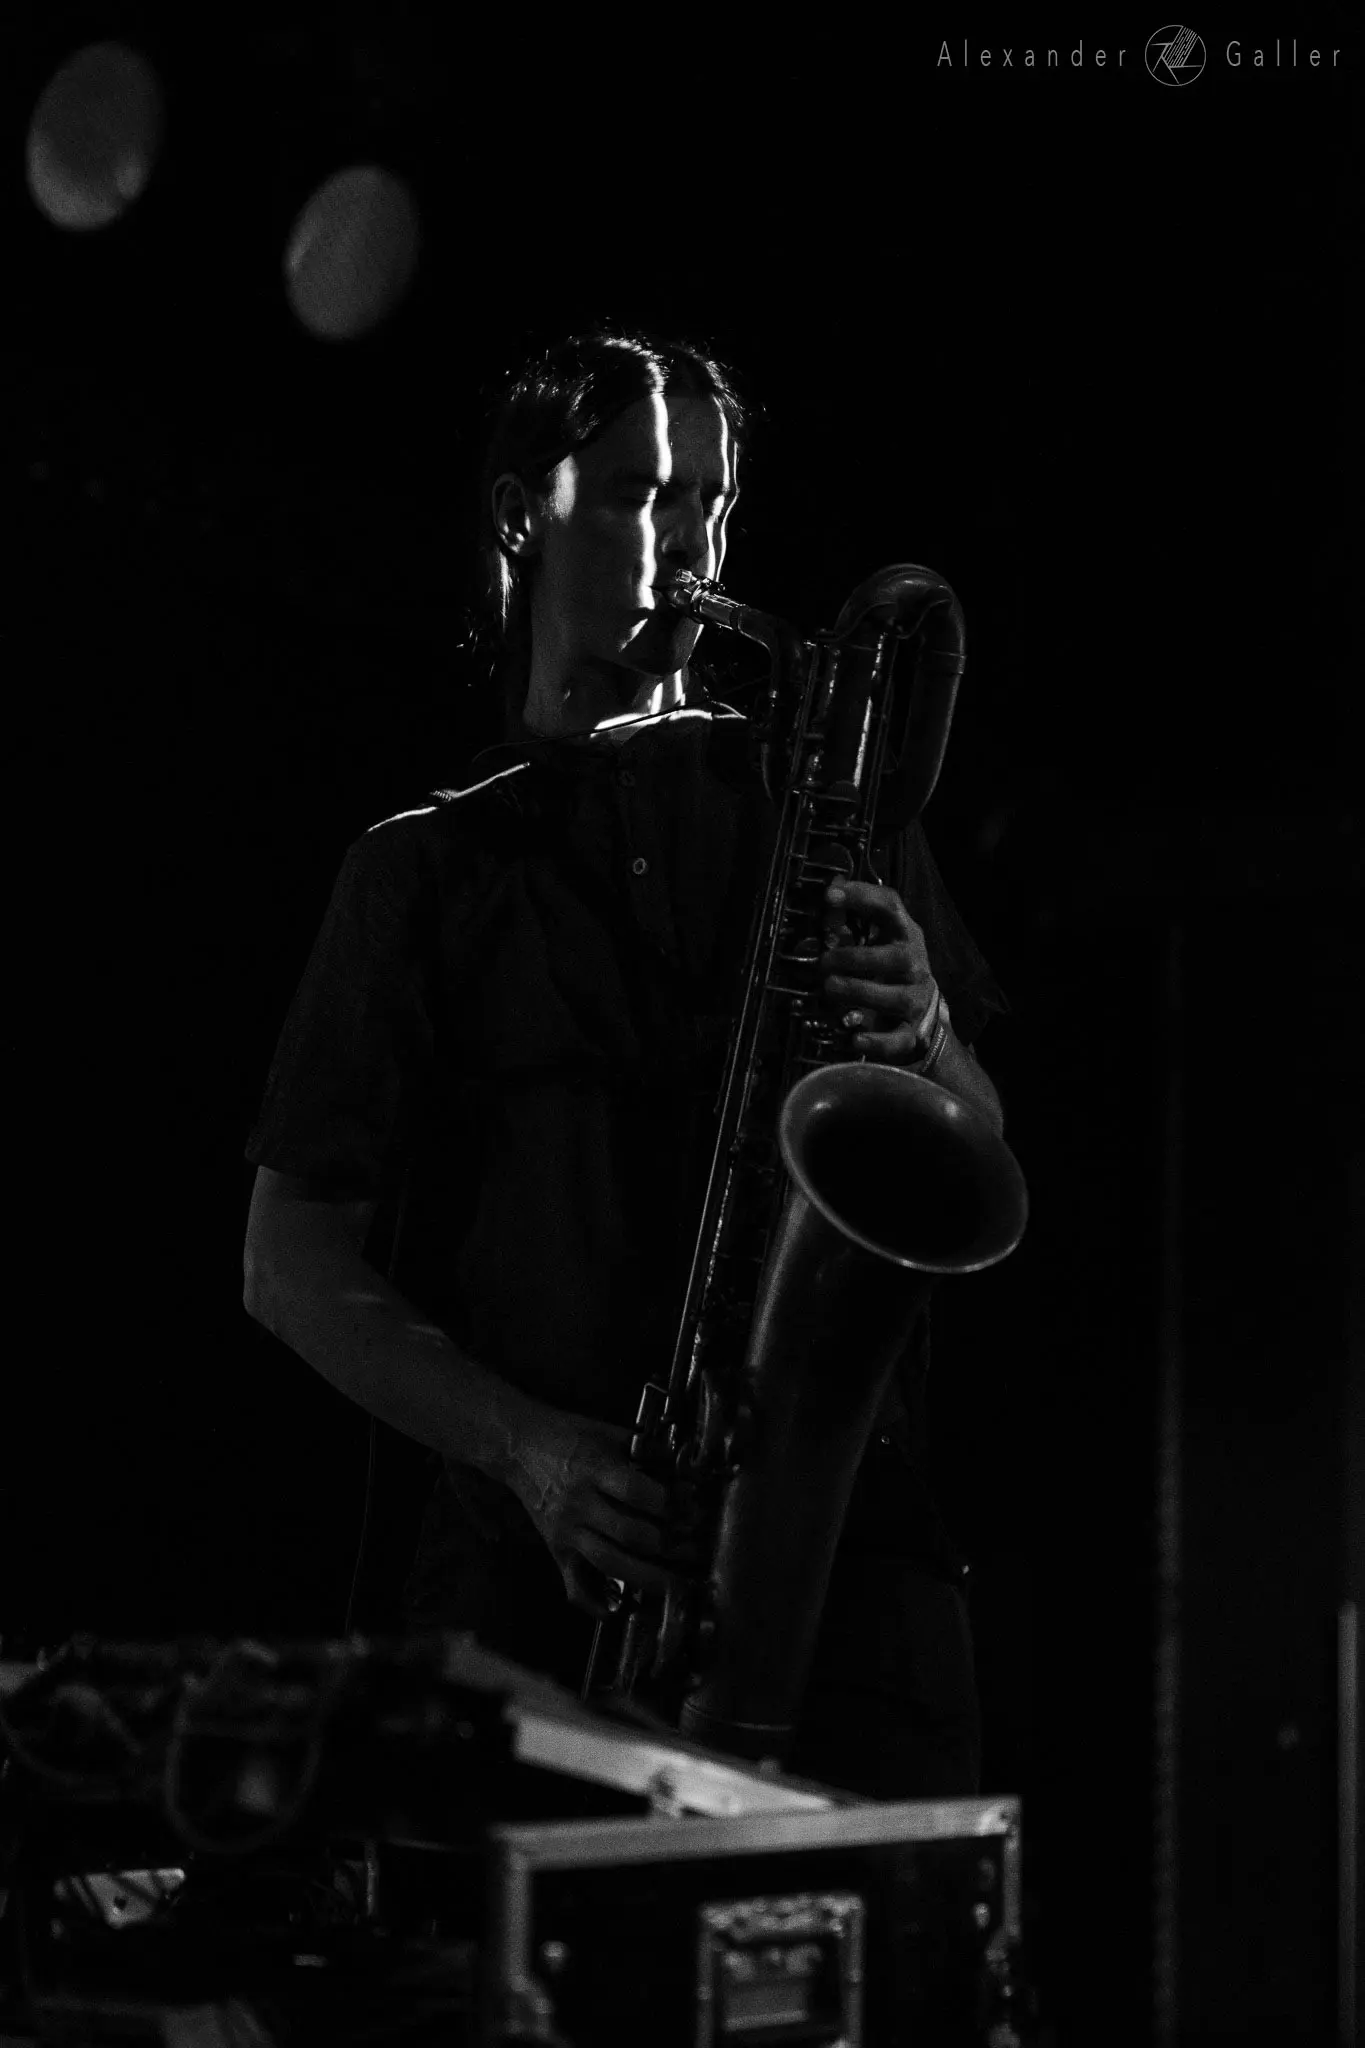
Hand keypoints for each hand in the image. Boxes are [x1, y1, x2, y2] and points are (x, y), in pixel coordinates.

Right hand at [507, 1403, 700, 1617]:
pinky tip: (618, 1611)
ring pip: (608, 1562)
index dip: (666, 1504)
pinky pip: (574, 1584)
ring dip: (645, 1578)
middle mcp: (580, 1503)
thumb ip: (642, 1450)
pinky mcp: (556, 1549)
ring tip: (674, 1586)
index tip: (688, 1509)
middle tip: (692, 1549)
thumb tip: (682, 1466)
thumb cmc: (567, 1435)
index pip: (636, 1492)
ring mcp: (566, 1530)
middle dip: (666, 1545)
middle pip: (628, 1533)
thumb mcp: (606, 1431)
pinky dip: (595, 1603)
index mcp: (594, 1469)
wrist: (517, 1446)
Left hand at [819, 878, 938, 1063]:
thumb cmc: (885, 970)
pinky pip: (896, 1040)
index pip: (889, 907)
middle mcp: (914, 965)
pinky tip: (854, 1038)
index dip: (861, 897)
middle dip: (853, 958)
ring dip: (857, 992)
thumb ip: (845, 929)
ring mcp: (915, 999)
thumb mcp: (872, 943)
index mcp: (904, 935)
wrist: (918, 1013)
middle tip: (823, 963)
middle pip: (894, 958)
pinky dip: (875, 1042)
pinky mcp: (911, 1032)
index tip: (829, 896)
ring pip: (894, 997)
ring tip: (829, 989)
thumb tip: (818, 916)